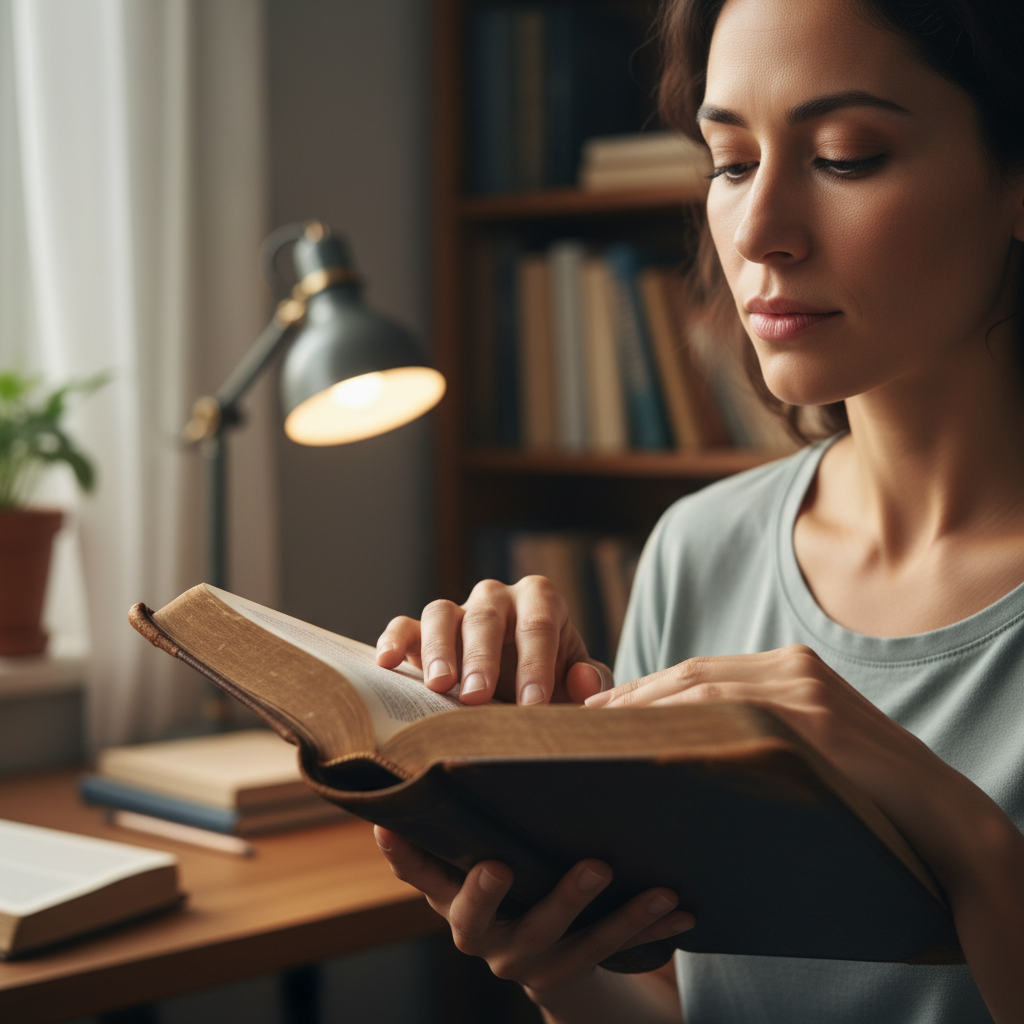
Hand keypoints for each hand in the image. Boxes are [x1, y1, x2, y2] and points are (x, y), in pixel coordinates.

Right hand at [373, 826, 694, 1003]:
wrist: (551, 960)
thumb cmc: (518, 870)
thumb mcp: (494, 843)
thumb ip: (488, 798)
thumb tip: (496, 715)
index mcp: (456, 896)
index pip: (419, 873)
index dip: (401, 854)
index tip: (391, 827)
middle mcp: (484, 933)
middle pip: (479, 917)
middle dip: (491, 892)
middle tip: (504, 865)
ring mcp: (529, 958)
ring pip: (568, 942)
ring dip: (609, 915)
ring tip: (648, 888)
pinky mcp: (575, 970)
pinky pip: (616, 951)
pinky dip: (650, 930)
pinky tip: (682, 910)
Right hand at [375, 576, 612, 705]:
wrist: (524, 685)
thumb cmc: (555, 680)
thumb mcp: (580, 681)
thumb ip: (591, 681)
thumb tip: (581, 681)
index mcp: (540, 600)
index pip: (538, 625)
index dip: (536, 663)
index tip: (533, 703)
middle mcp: (496, 597)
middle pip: (486, 617)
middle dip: (482, 657)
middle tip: (479, 696)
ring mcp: (457, 611)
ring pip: (441, 614)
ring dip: (439, 649)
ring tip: (439, 687)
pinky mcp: (423, 632)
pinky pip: (404, 626)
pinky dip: (393, 640)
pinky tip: (385, 663)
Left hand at [585, 645, 1009, 901]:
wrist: (938, 818)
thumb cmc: (860, 793)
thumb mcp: (801, 748)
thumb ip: (750, 733)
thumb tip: (678, 747)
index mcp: (787, 667)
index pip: (697, 672)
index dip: (642, 690)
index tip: (597, 713)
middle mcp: (792, 667)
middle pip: (691, 675)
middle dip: (630, 699)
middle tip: (578, 726)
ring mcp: (804, 689)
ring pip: (703, 690)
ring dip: (644, 712)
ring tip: (596, 738)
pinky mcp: (813, 720)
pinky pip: (733, 719)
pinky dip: (685, 728)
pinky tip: (646, 748)